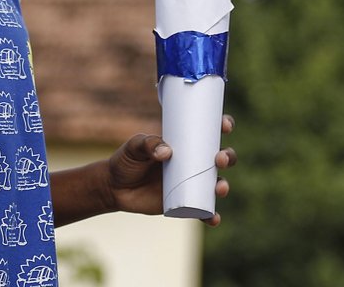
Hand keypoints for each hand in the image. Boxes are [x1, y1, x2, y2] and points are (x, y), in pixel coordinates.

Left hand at [106, 114, 236, 225]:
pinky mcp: (185, 203)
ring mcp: (191, 184)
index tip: (225, 126)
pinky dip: (211, 216)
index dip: (224, 126)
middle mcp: (194, 162)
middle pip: (221, 158)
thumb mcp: (135, 146)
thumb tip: (166, 152)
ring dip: (223, 186)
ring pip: (217, 184)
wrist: (115, 188)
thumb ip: (148, 144)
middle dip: (228, 157)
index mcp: (187, 142)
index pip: (211, 131)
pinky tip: (213, 219)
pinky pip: (203, 211)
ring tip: (219, 189)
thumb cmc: (127, 160)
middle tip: (219, 159)